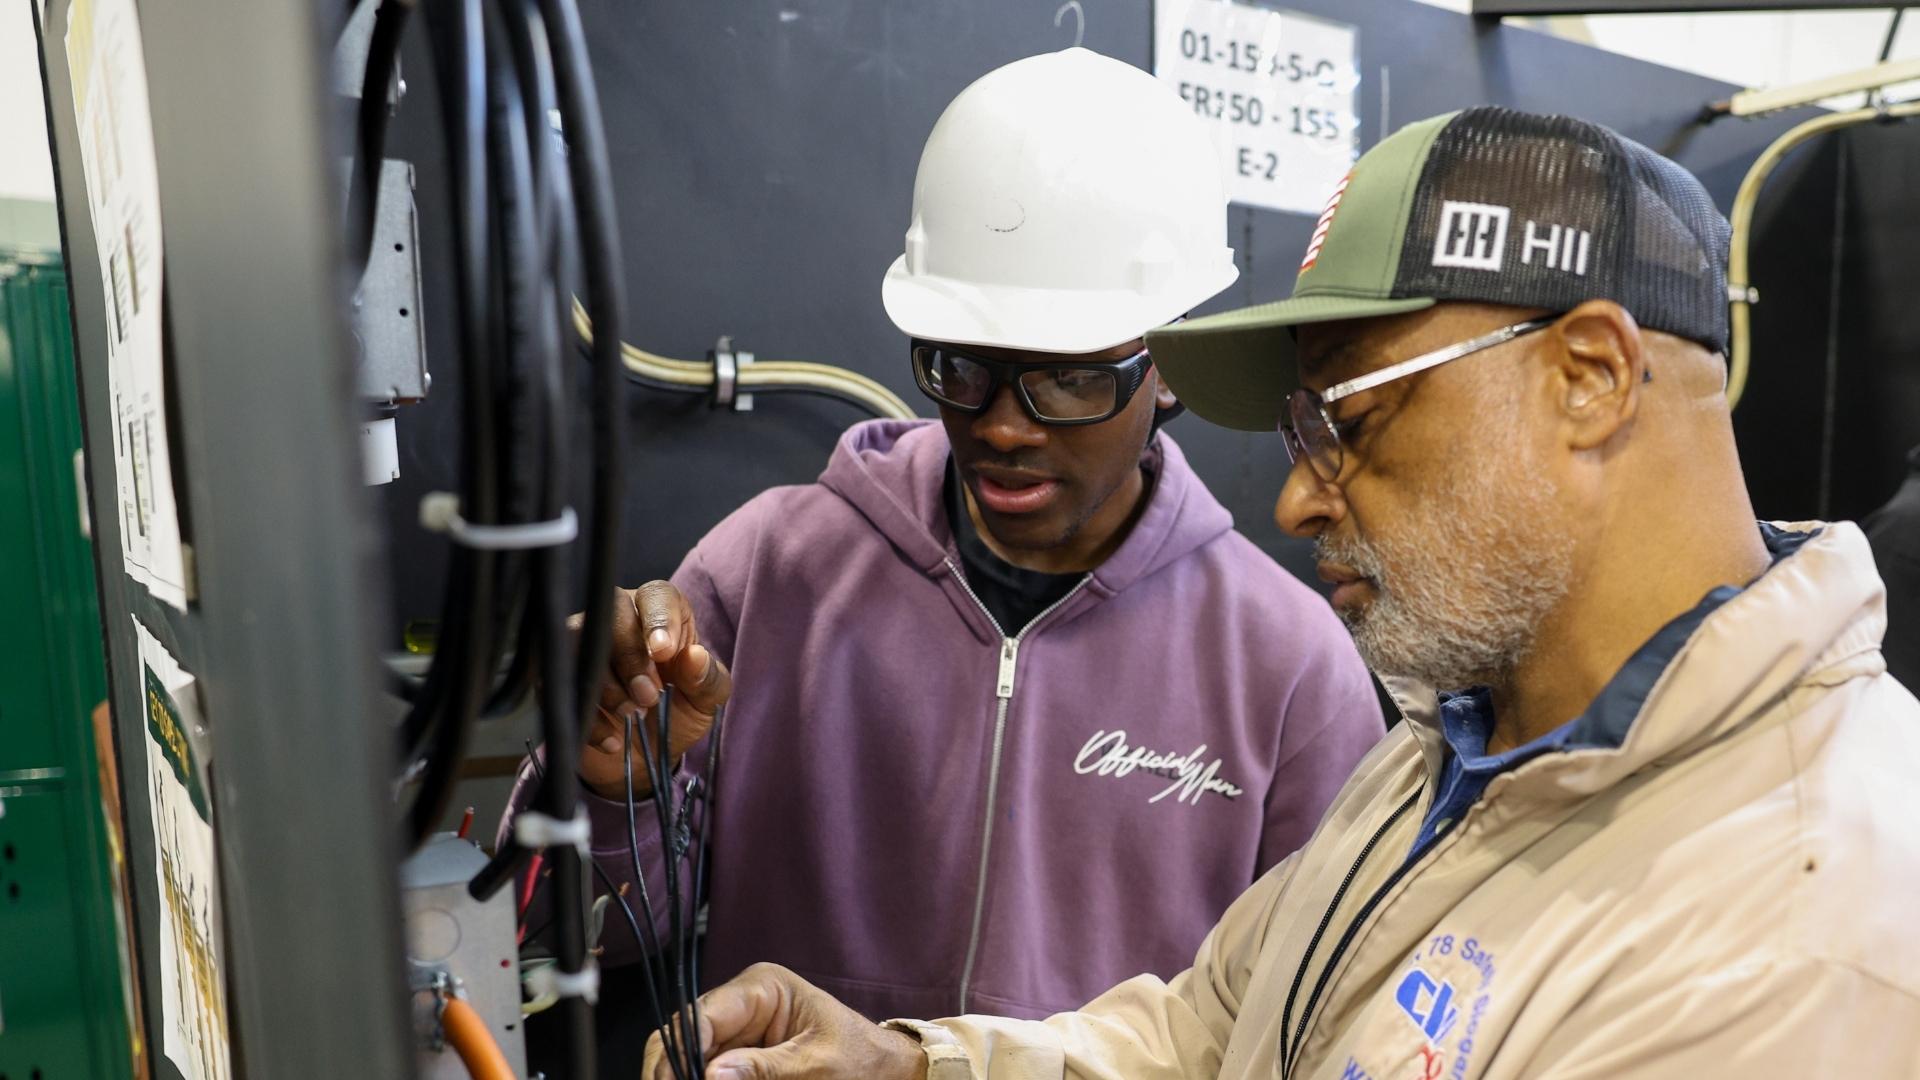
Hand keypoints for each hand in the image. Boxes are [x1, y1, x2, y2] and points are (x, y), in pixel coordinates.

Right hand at [577, 581, 731, 800]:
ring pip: (578, 637)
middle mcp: (620, 617)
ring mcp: (582, 641)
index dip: (659, 619)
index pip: (657, 595)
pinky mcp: (556, 673)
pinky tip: (610, 738)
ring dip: (605, 683)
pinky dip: (586, 714)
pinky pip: (556, 679)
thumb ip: (707, 679)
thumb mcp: (704, 702)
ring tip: (629, 715)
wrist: (642, 756)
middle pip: (613, 610)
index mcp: (662, 614)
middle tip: (648, 698)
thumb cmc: (676, 714)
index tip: (663, 652)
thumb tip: (696, 655)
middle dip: (631, 657)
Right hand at [643, 964, 928, 1079]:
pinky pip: (707, 1069)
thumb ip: (764, 1069)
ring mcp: (737, 1030)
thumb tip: (709, 1075)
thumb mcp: (816, 1066)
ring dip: (680, 1075)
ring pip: (687, 1055)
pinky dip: (698, 1079)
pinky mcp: (738, 1055)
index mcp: (762, 987)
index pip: (703, 1014)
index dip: (679, 1050)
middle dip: (671, 1068)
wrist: (883, 1071)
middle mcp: (741, 1002)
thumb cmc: (859, 1059)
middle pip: (684, 1034)